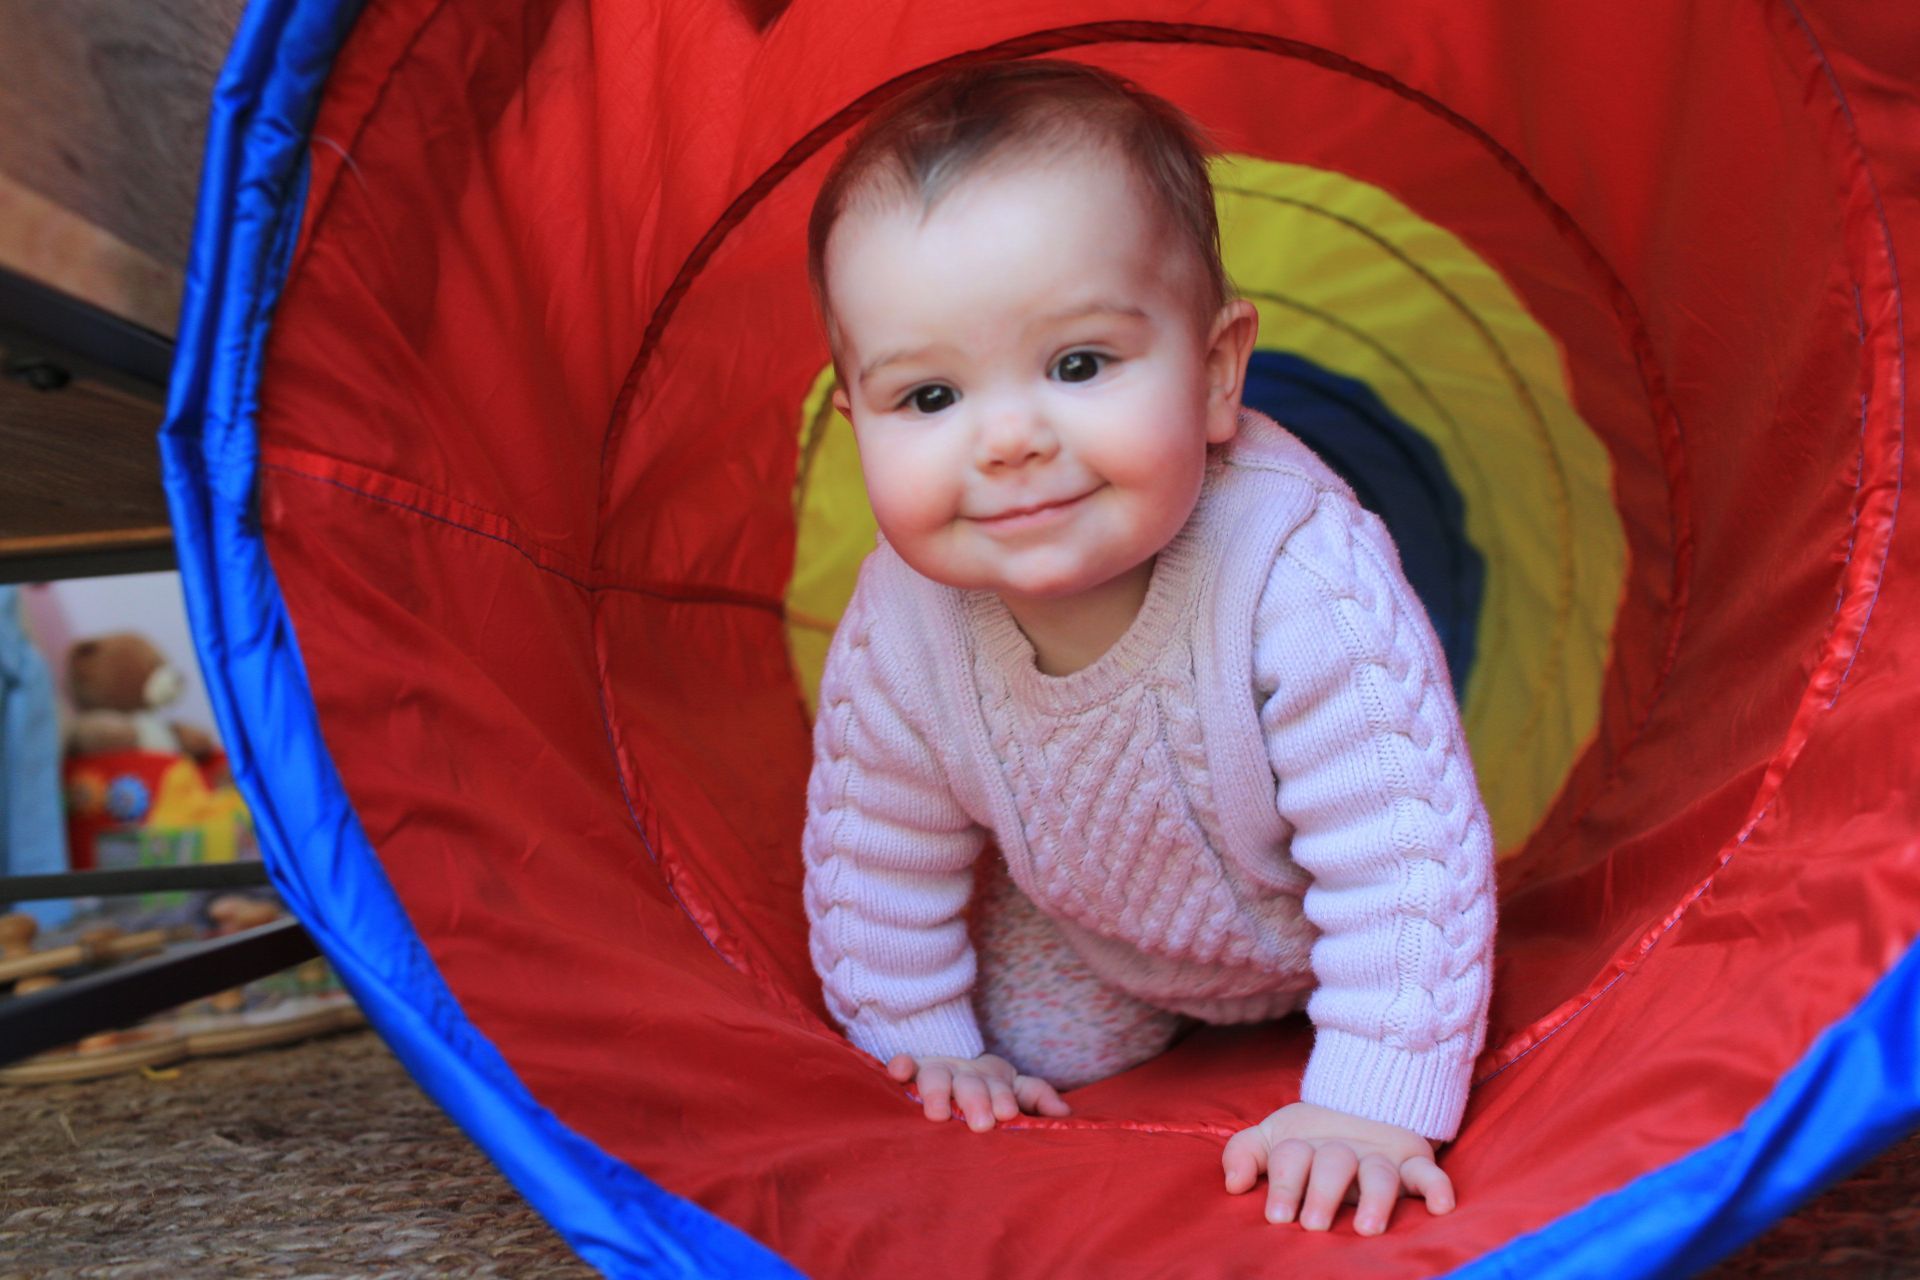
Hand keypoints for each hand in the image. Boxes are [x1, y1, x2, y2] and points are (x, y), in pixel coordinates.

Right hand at [886, 1052, 1071, 1131]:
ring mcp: (939, 1071)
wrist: (952, 1067)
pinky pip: (906, 1065)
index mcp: (994, 1080)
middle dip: (975, 1101)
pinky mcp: (913, 1071)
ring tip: (938, 1114)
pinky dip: (902, 1066)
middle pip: (971, 1084)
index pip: (1003, 1087)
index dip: (1004, 1097)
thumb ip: (1036, 1097)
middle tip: (979, 1124)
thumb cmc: (988, 1090)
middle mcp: (966, 1074)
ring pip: (937, 1076)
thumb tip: (1063, 1112)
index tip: (1006, 1114)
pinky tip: (898, 1072)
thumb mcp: (1014, 1090)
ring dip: (938, 1092)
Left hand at [1221, 1101, 1454, 1235]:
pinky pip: (1429, 1173)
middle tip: (1313, 1224)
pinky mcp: (1412, 1164)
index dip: (1285, 1183)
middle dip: (1323, 1192)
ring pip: (1379, 1174)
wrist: (1359, 1103)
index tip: (1278, 1216)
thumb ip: (1245, 1154)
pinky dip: (1437, 1187)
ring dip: (1376, 1198)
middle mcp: (1343, 1151)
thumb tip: (1233, 1183)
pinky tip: (1442, 1206)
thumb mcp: (1273, 1141)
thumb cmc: (1308, 1141)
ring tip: (1368, 1228)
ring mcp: (1379, 1158)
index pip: (1292, 1158)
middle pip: (1333, 1164)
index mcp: (1306, 1147)